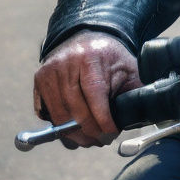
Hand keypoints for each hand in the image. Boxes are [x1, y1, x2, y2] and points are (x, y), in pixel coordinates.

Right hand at [33, 30, 140, 146]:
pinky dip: (59, 126)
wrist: (88, 38)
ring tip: (89, 140)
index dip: (102, 117)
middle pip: (74, 106)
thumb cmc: (110, 57)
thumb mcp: (127, 67)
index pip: (94, 92)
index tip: (111, 132)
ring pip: (58, 113)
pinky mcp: (39, 80)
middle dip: (88, 130)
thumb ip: (134, 89)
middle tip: (101, 141)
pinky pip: (46, 112)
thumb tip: (140, 114)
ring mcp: (49, 71)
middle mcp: (66, 62)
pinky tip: (73, 131)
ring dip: (73, 133)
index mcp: (91, 56)